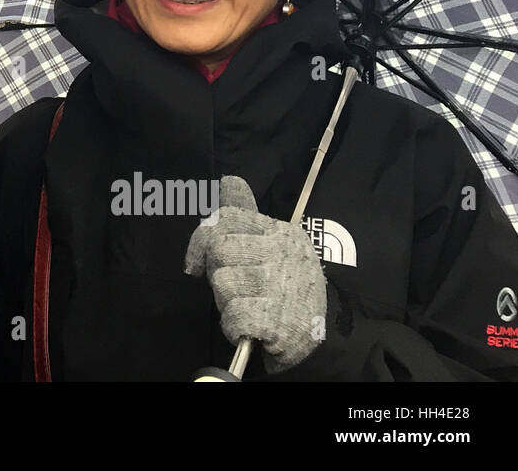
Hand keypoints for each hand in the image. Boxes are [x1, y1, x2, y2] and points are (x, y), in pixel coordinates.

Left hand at [184, 175, 326, 371]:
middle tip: (238, 289)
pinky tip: (250, 327)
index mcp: (280, 232)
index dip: (203, 240)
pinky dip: (235, 326)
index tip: (196, 264)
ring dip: (228, 302)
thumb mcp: (273, 244)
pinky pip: (233, 315)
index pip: (228, 217)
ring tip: (250, 306)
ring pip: (222, 282)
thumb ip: (245, 216)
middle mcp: (283, 252)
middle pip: (219, 250)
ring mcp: (280, 284)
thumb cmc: (286, 288)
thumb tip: (228, 181)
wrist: (321, 336)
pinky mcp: (276, 318)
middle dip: (219, 273)